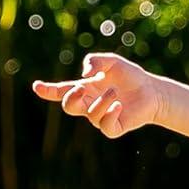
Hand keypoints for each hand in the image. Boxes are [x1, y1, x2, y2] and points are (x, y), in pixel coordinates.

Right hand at [31, 51, 161, 136]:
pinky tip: (118, 105)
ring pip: (90, 114)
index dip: (48, 90)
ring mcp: (100, 118)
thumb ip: (96, 61)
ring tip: (114, 91)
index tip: (37, 86)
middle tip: (82, 87)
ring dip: (100, 101)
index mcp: (85, 89)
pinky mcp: (114, 128)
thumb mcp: (112, 62)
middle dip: (71, 97)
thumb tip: (86, 73)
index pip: (62, 91)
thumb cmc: (130, 77)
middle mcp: (89, 104)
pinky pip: (105, 126)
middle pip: (70, 106)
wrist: (151, 91)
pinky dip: (109, 114)